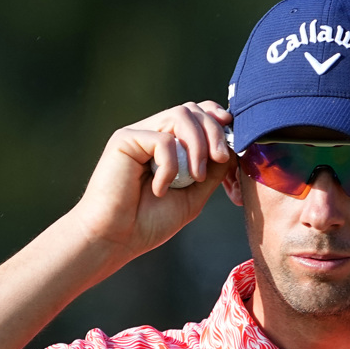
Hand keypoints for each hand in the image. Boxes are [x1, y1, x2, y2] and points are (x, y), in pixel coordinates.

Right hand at [68, 101, 234, 266]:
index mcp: (170, 145)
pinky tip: (159, 189)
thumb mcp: (193, 196)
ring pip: (180, 115)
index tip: (230, 137)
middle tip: (219, 159)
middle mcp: (154, 134)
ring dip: (197, 145)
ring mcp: (139, 134)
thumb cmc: (150, 222)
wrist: (117, 238)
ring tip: (194, 177)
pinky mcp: (125, 139)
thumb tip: (232, 149)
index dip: (216, 119)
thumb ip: (212, 172)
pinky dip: (169, 167)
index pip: (197, 115)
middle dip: (215, 132)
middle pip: (193, 110)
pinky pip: (162, 140)